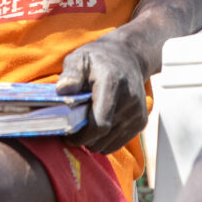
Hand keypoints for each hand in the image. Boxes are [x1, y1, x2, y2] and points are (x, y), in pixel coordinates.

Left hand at [56, 34, 146, 154]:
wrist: (128, 56)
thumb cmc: (98, 58)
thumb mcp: (80, 58)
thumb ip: (71, 74)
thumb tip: (62, 90)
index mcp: (112, 84)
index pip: (100, 123)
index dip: (82, 136)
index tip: (67, 135)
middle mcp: (129, 100)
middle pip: (102, 137)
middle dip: (84, 139)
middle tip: (72, 129)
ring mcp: (137, 113)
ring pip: (109, 144)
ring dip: (93, 141)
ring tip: (84, 125)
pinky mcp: (140, 122)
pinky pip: (117, 143)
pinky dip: (104, 140)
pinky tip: (97, 125)